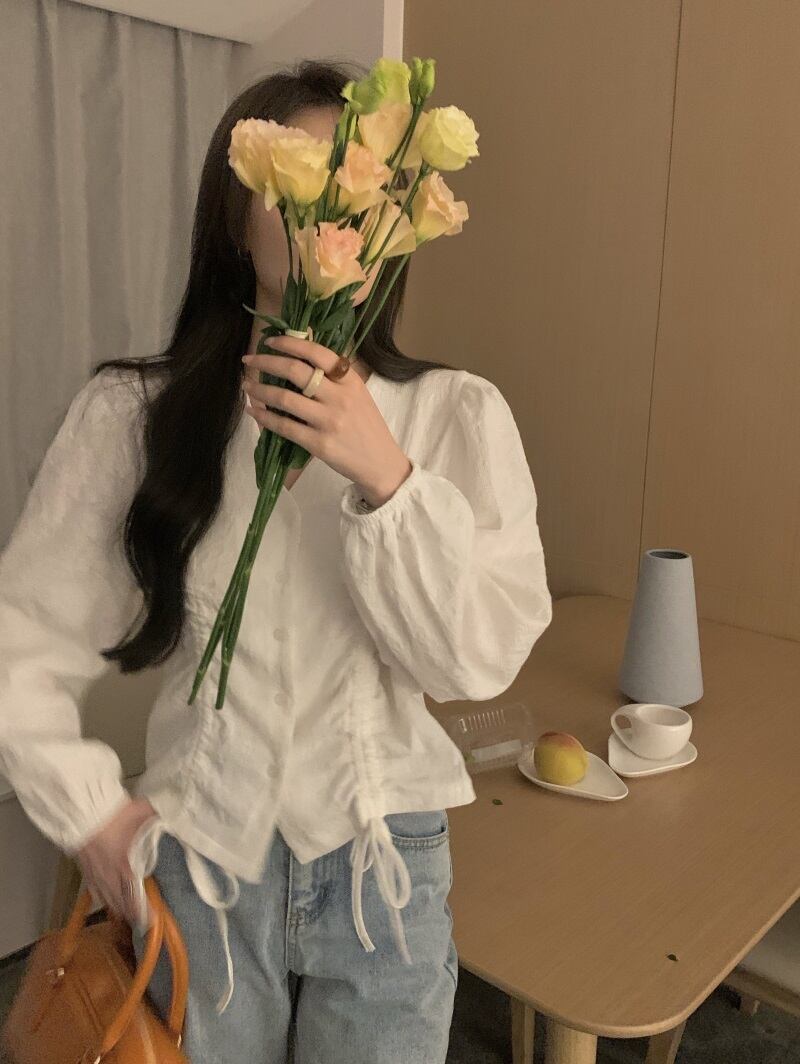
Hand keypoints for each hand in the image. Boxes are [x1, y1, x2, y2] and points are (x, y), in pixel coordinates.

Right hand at [75, 796, 156, 925]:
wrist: (84, 813)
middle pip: (121, 904)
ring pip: (108, 900)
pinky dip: (103, 899)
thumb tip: (177, 817)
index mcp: (127, 866)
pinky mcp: (86, 871)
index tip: (153, 921)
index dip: (145, 912)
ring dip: (118, 909)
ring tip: (127, 915)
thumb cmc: (116, 815)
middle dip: (132, 915)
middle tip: (142, 921)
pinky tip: (106, 900)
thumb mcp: (144, 813)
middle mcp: (111, 877)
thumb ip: (161, 819)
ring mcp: (96, 876)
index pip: (136, 897)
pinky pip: (95, 892)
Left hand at [241, 334, 412, 506]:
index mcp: (350, 380)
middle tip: (248, 360)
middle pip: (295, 371)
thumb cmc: (366, 426)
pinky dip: (264, 417)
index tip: (269, 341)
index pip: (316, 352)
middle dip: (266, 362)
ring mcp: (328, 421)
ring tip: (247, 386)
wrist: (381, 463)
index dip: (289, 343)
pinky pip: (284, 426)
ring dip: (259, 390)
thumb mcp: (358, 394)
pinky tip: (254, 411)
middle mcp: (340, 397)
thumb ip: (334, 377)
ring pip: (284, 398)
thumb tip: (298, 358)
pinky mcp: (318, 444)